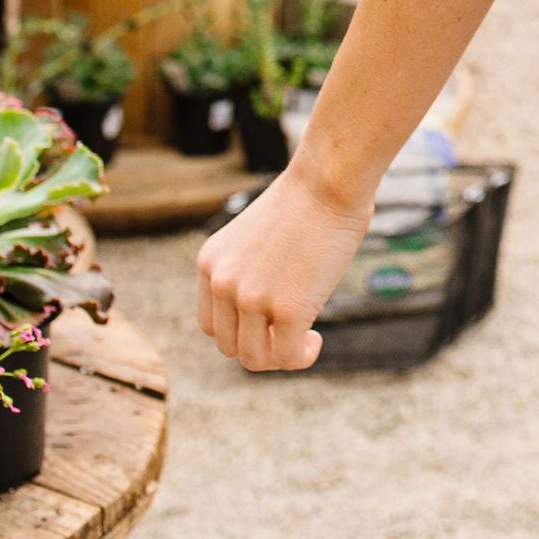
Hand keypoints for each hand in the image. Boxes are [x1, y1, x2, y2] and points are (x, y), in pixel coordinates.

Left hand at [196, 159, 371, 372]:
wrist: (329, 179)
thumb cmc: (307, 199)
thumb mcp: (256, 238)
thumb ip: (251, 272)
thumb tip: (269, 312)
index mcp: (210, 263)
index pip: (211, 324)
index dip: (241, 331)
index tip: (269, 323)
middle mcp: (222, 283)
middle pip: (229, 346)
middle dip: (261, 346)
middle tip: (292, 332)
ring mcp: (251, 298)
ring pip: (254, 359)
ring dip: (280, 357)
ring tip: (305, 339)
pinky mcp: (286, 309)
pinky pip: (288, 356)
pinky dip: (302, 357)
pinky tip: (316, 341)